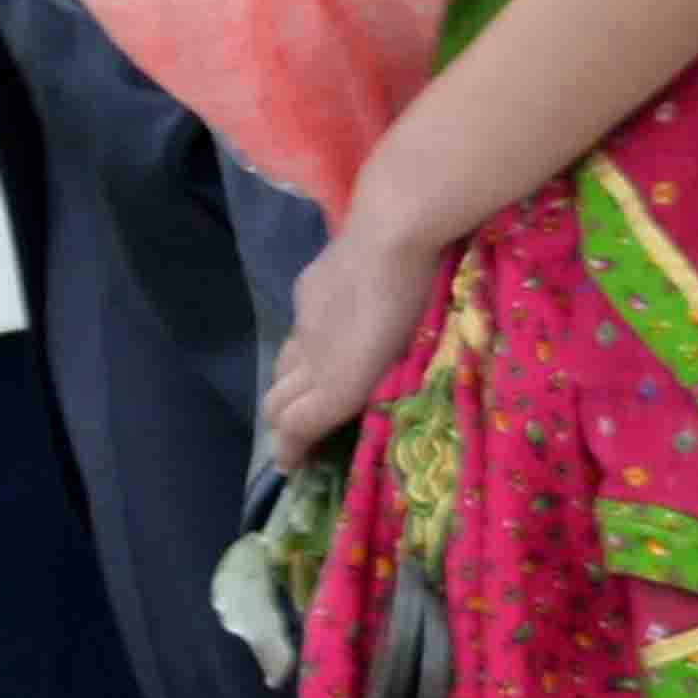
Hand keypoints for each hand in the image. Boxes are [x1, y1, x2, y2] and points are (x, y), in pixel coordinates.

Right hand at [265, 209, 450, 470]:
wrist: (393, 232)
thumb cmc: (421, 302)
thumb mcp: (412, 358)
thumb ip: (384, 386)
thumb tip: (368, 403)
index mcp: (340, 382)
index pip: (295, 424)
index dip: (287, 447)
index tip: (289, 465)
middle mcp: (312, 358)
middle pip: (276, 399)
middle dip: (279, 423)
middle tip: (292, 436)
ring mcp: (306, 322)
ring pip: (282, 365)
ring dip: (287, 387)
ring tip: (302, 393)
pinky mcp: (306, 290)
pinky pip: (296, 330)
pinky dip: (303, 347)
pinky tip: (325, 335)